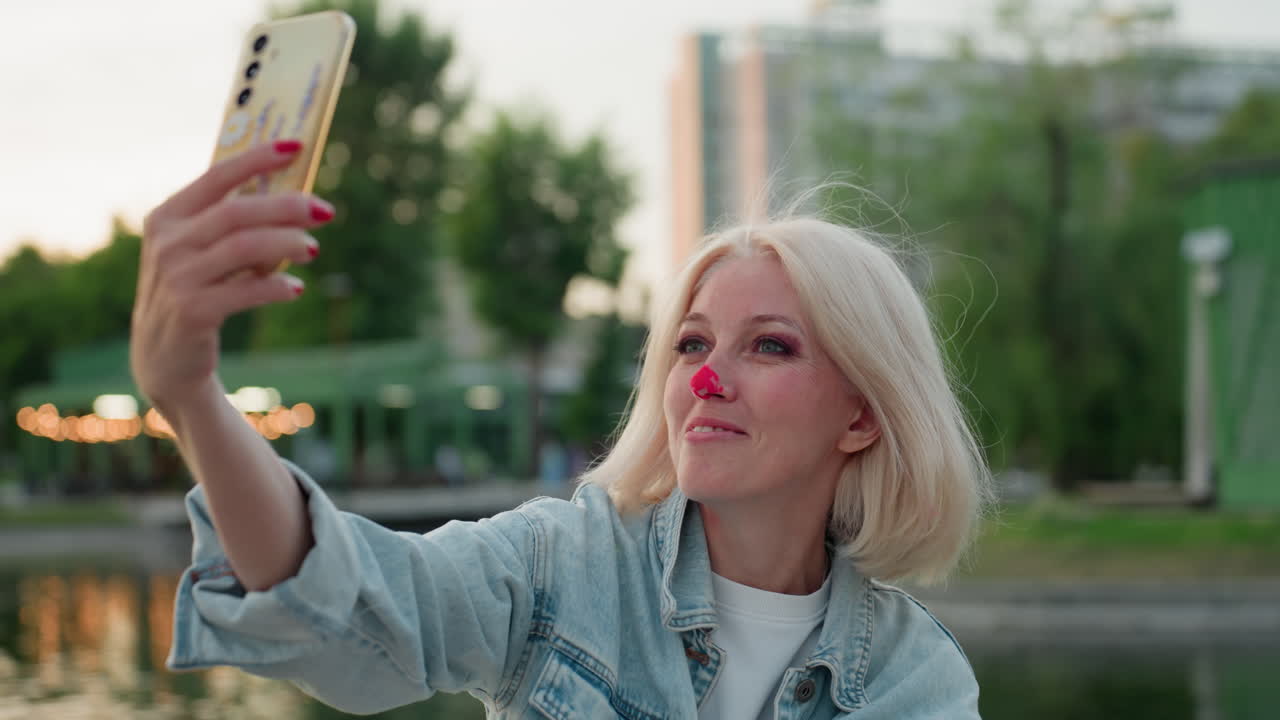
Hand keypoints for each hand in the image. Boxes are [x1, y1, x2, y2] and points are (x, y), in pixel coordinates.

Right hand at [130, 140, 332, 412]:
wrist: (164, 357)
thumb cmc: (194, 291)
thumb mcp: (199, 251)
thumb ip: (230, 223)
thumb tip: (293, 195)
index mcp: (168, 216)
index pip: (217, 176)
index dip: (257, 158)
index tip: (296, 147)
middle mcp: (167, 242)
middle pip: (238, 212)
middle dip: (287, 207)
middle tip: (325, 211)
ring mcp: (177, 277)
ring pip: (246, 248)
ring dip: (288, 244)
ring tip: (314, 249)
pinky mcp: (192, 311)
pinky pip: (246, 290)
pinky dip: (277, 286)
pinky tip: (295, 288)